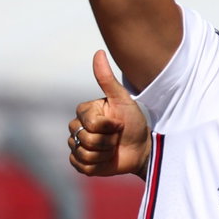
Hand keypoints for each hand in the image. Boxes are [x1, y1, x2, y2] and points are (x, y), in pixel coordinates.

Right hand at [68, 49, 151, 175]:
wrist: (141, 147)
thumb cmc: (133, 121)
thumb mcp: (123, 99)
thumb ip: (107, 79)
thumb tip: (98, 52)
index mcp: (84, 111)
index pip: (90, 123)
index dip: (109, 126)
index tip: (119, 123)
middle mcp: (77, 127)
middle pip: (85, 139)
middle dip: (107, 141)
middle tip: (117, 137)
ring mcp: (77, 145)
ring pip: (83, 153)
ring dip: (104, 153)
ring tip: (112, 148)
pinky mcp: (80, 162)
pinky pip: (81, 166)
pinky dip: (97, 165)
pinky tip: (106, 159)